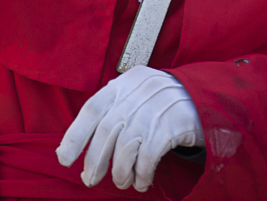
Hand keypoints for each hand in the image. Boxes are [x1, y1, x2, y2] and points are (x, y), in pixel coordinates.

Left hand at [56, 66, 203, 191]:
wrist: (201, 95)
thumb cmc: (162, 99)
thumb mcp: (136, 91)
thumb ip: (113, 107)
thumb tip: (84, 143)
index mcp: (123, 85)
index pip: (91, 109)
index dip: (75, 136)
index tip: (64, 159)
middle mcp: (135, 95)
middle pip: (106, 133)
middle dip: (95, 162)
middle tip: (90, 179)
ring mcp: (154, 110)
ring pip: (125, 148)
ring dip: (119, 172)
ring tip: (122, 181)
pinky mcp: (171, 127)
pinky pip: (147, 158)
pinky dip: (141, 174)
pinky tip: (141, 181)